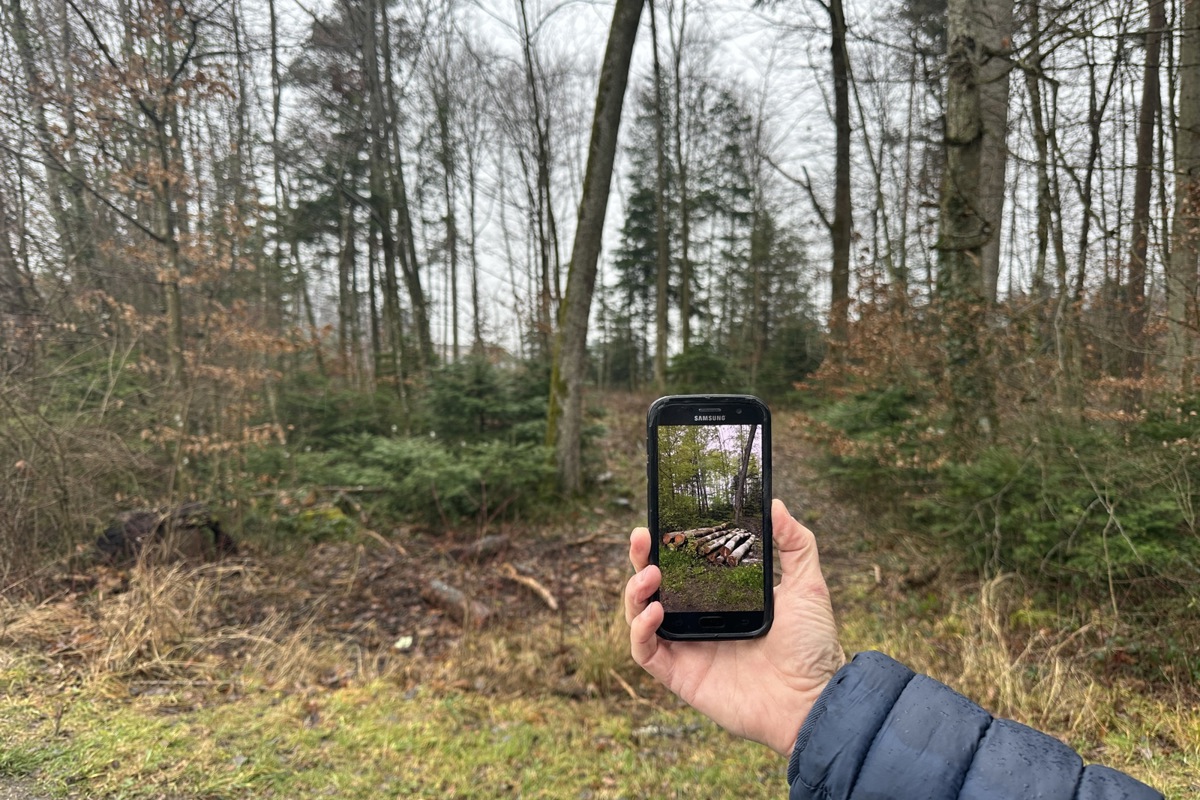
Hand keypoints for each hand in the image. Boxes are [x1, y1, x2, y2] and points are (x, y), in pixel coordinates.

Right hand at [624, 499, 844, 755]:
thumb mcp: (807, 586)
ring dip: (635, 591)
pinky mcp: (680, 675)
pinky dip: (640, 629)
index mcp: (722, 598)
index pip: (683, 565)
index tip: (661, 519)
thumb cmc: (813, 647)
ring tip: (651, 574)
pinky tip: (657, 612)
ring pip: (640, 614)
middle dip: (640, 558)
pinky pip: (644, 651)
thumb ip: (795, 543)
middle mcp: (699, 620)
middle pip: (653, 585)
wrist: (814, 700)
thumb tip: (775, 504)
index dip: (666, 543)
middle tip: (642, 537)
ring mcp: (687, 648)